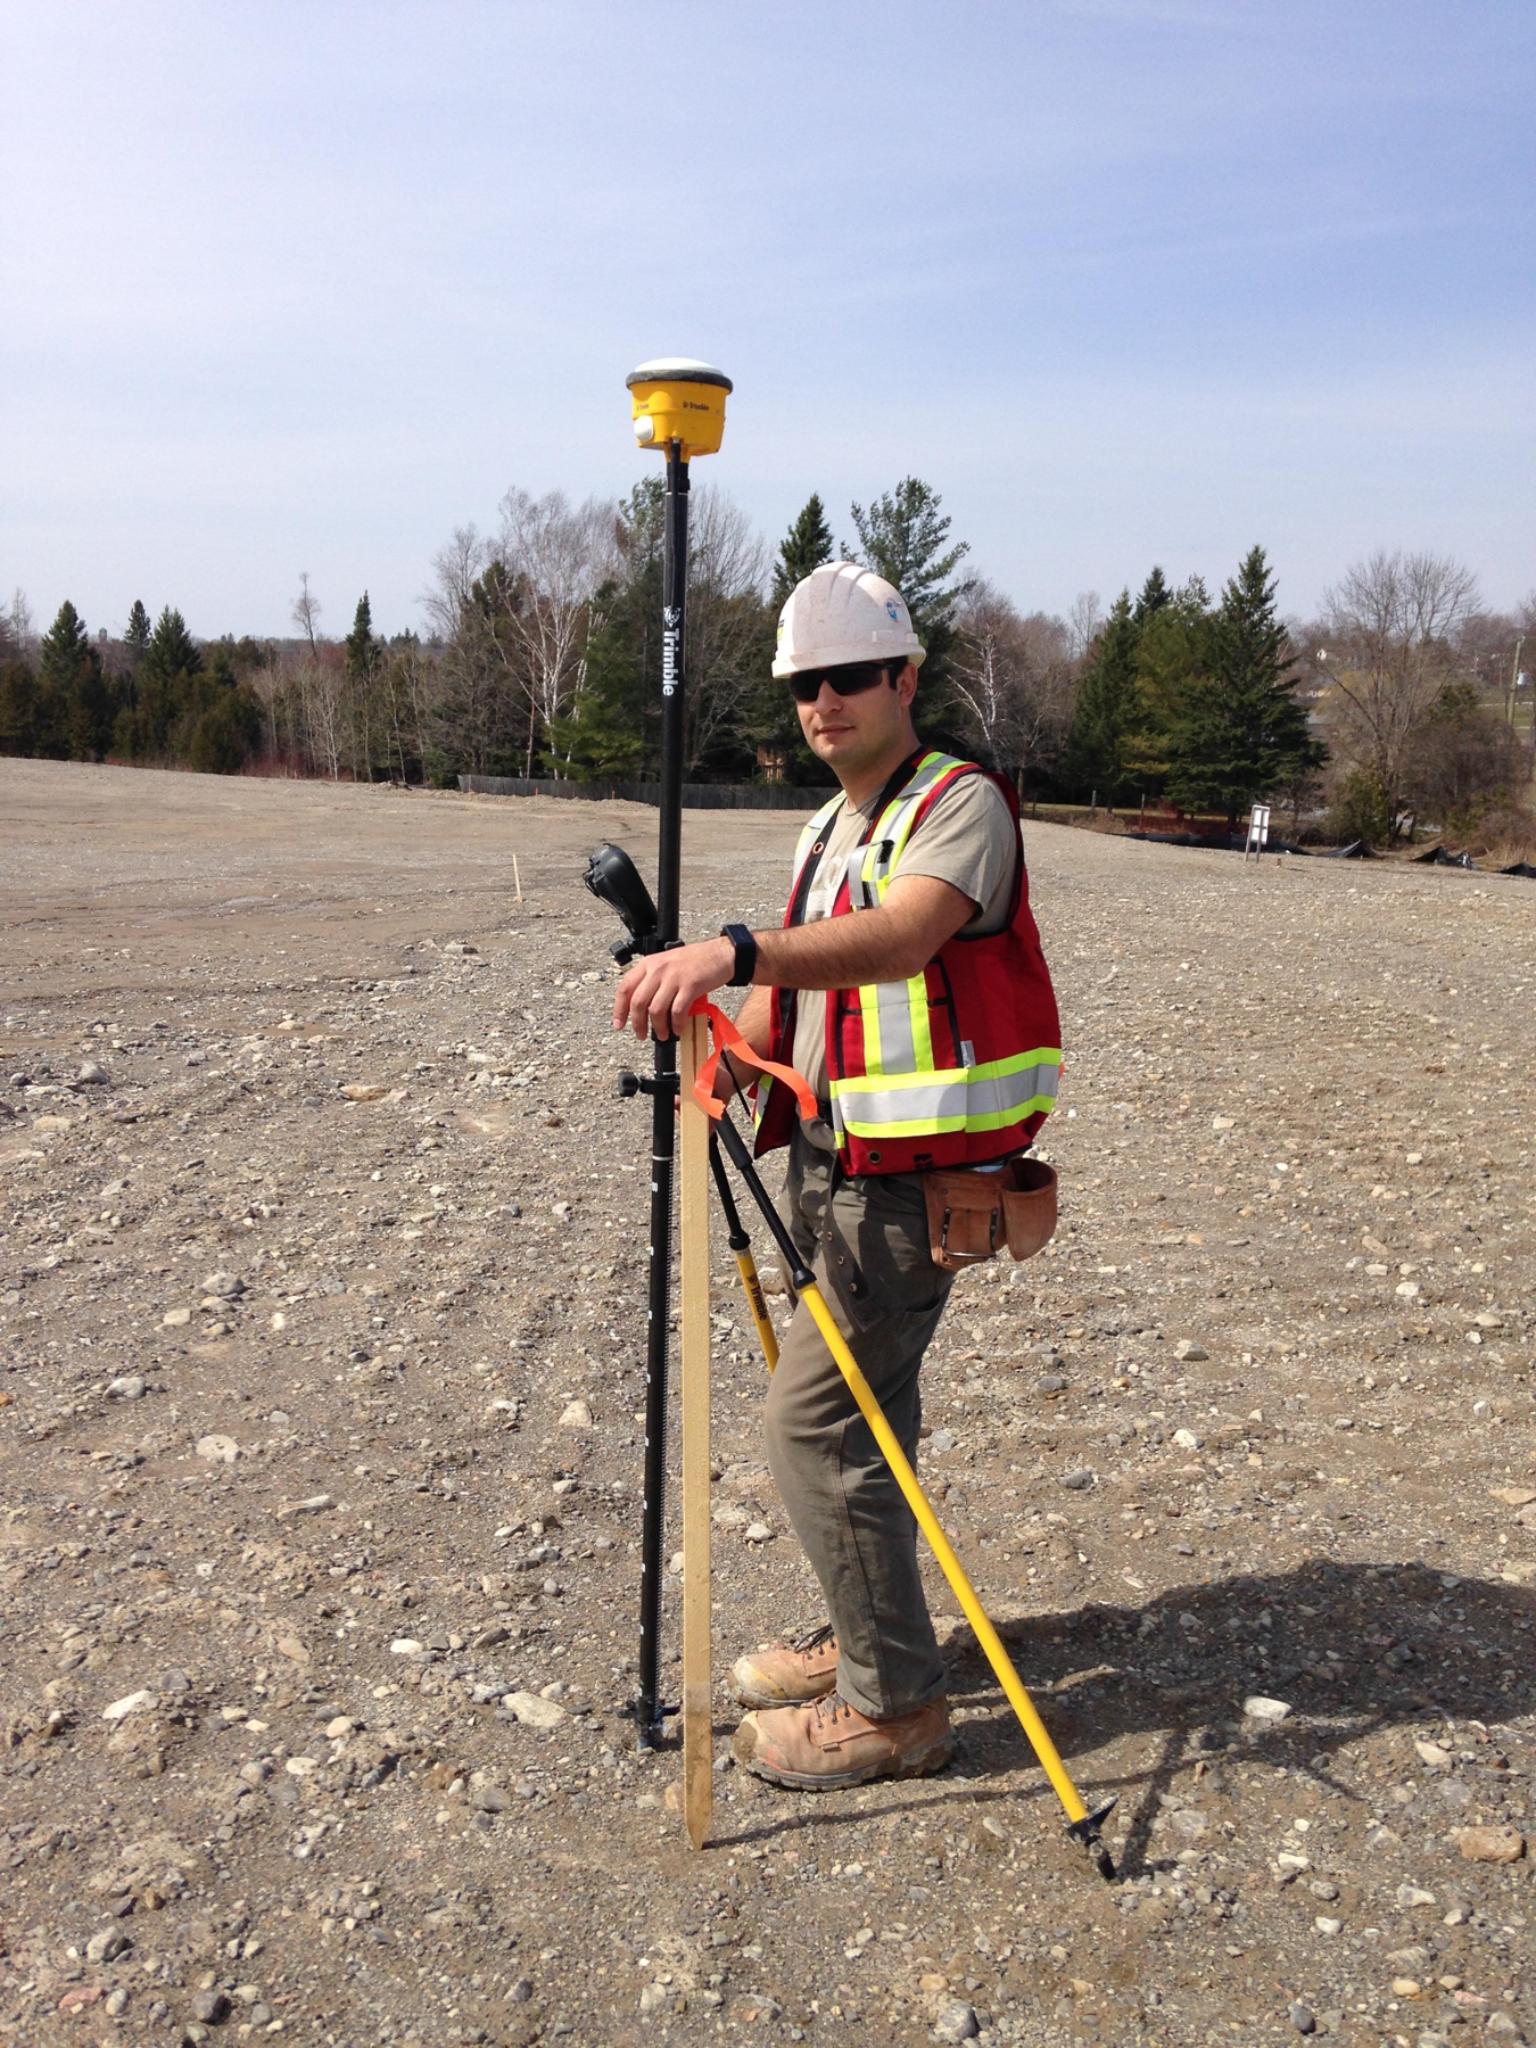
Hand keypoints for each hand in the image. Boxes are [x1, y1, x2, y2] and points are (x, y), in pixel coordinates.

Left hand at [612, 936, 734, 1041]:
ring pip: (655, 1009)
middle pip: (638, 1002)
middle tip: (641, 1035)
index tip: (619, 1024)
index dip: (619, 1009)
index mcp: (649, 963)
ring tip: (663, 1035)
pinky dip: (676, 1024)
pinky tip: (678, 1029)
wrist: (721, 954)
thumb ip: (652, 980)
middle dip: (637, 1024)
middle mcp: (658, 969)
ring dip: (658, 1028)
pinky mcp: (690, 986)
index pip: (625, 987)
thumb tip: (642, 1008)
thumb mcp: (667, 963)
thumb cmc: (696, 960)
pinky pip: (677, 1011)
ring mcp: (674, 977)